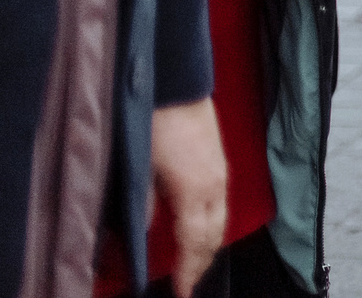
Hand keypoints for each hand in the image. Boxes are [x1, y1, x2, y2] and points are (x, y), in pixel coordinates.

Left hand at [150, 99, 225, 296]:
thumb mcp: (141, 168)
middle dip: (202, 264)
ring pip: (221, 221)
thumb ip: (144, 204)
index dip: (189, 272)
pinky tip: (200, 229)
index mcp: (195, 191)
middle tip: (187, 284)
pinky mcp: (219, 163)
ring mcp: (220, 173)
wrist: (176, 85)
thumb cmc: (154, 123)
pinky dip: (212, 225)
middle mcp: (214, 185)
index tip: (183, 292)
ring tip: (194, 264)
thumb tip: (143, 231)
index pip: (194, 244)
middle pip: (214, 236)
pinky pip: (221, 204)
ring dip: (209, 245)